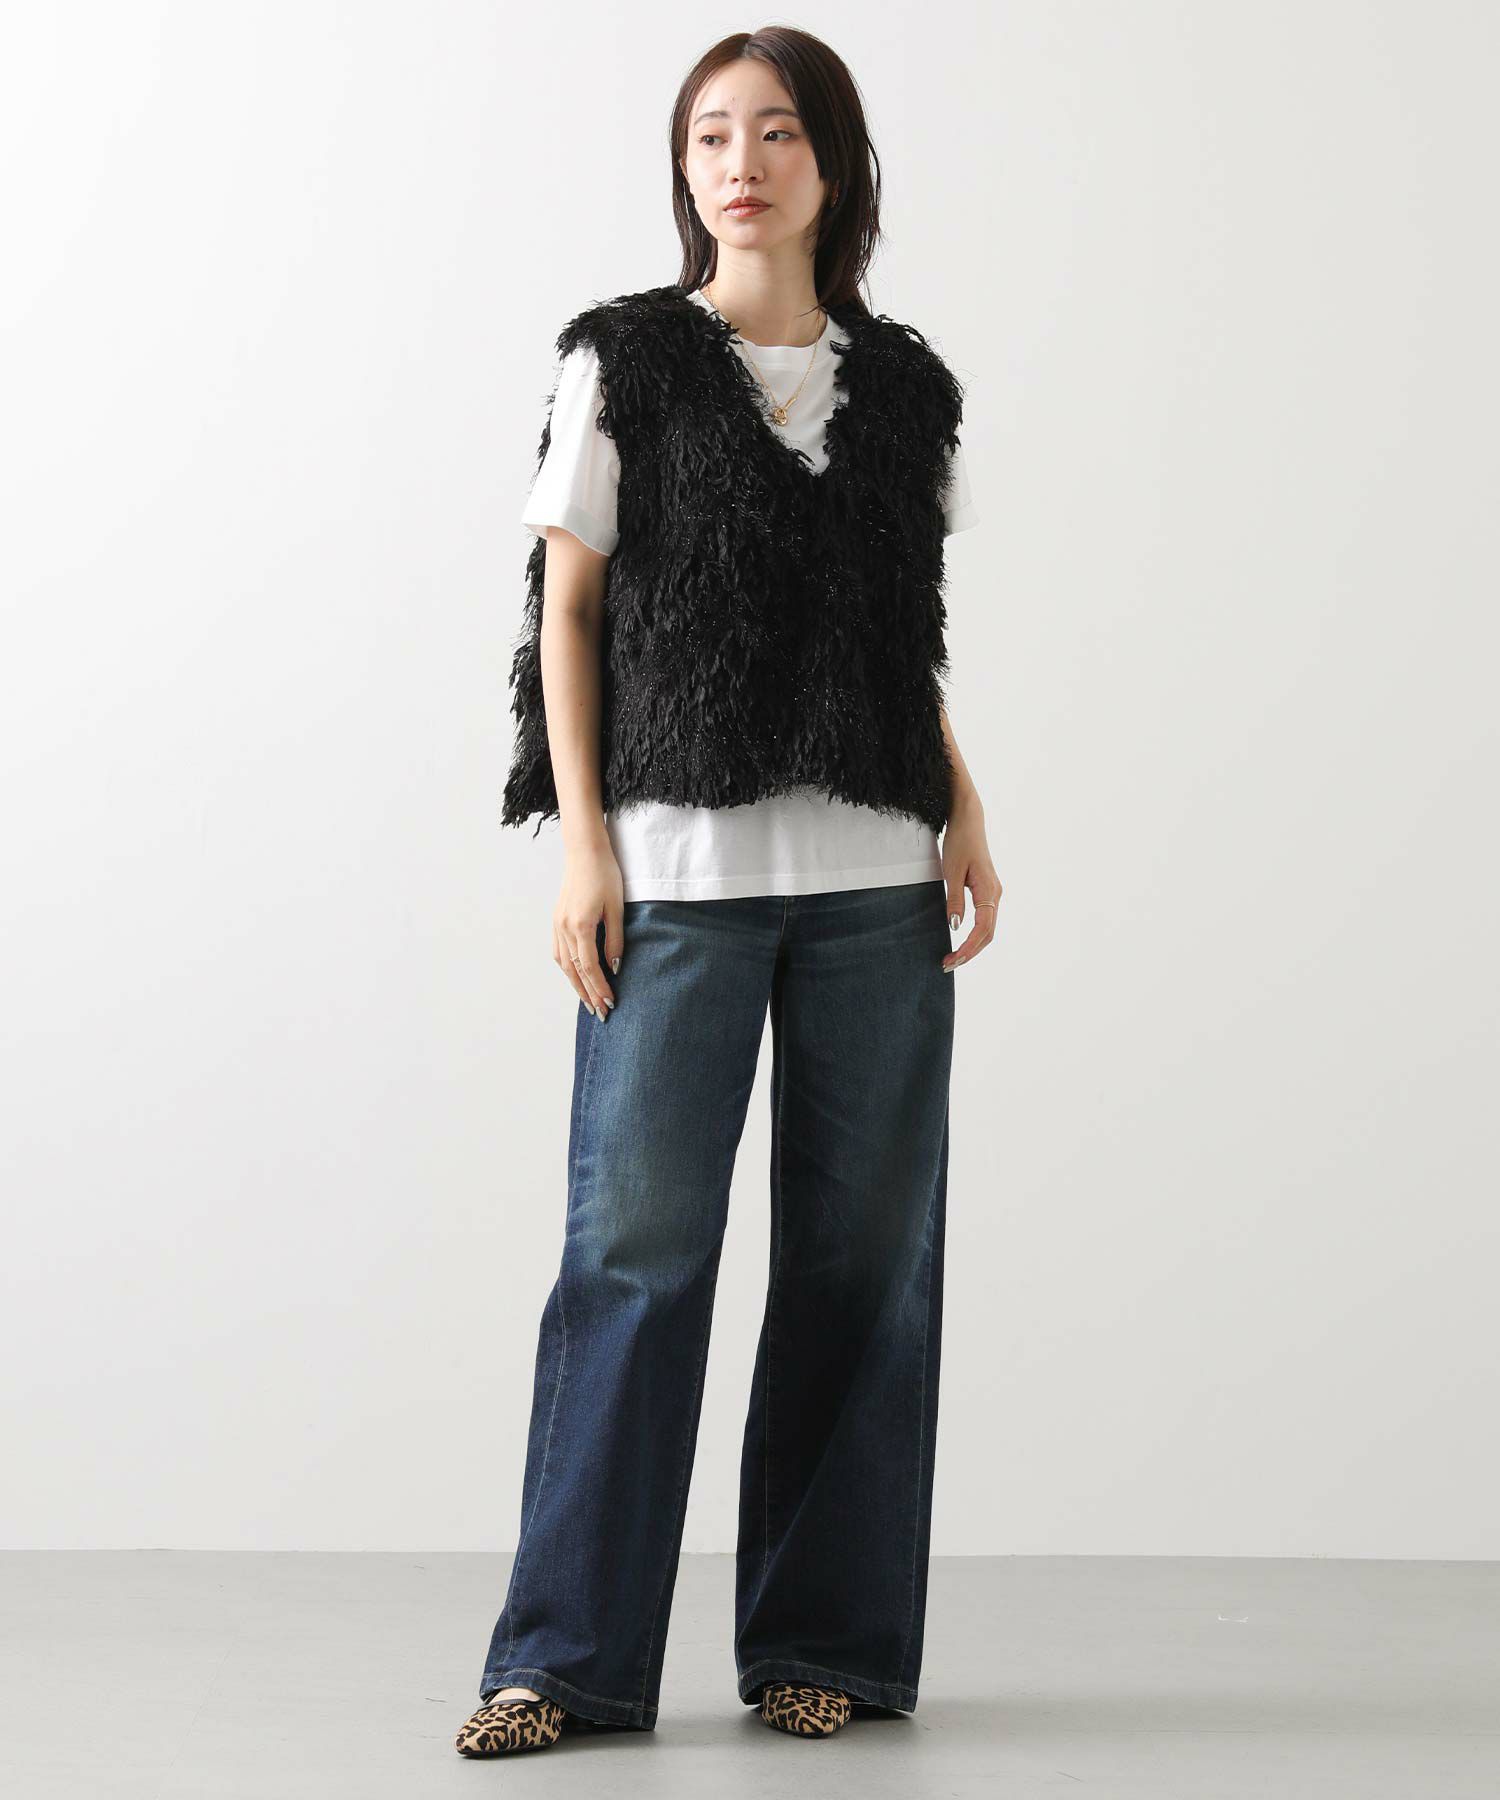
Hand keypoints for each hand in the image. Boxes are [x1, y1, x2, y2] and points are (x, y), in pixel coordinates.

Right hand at [554, 844, 623, 1017]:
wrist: (585, 852)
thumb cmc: (605, 875)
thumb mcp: (617, 908)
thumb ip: (615, 939)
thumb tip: (614, 966)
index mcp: (581, 925)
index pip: (590, 967)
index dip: (600, 988)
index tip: (611, 1003)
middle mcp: (565, 928)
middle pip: (575, 971)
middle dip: (588, 994)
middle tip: (600, 1013)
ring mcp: (557, 924)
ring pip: (564, 964)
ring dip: (576, 985)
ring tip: (588, 1002)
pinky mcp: (556, 920)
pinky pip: (559, 952)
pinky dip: (567, 969)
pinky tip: (575, 977)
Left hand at [940, 794, 1001, 970]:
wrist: (968, 820)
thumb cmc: (959, 842)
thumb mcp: (952, 872)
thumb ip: (955, 900)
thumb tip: (955, 927)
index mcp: (989, 891)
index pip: (982, 929)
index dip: (968, 948)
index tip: (952, 959)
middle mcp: (995, 894)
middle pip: (987, 934)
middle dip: (969, 952)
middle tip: (947, 965)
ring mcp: (993, 893)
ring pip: (987, 929)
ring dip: (972, 946)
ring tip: (952, 958)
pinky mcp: (987, 891)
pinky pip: (984, 919)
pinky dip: (974, 935)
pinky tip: (961, 942)